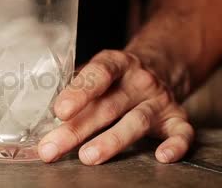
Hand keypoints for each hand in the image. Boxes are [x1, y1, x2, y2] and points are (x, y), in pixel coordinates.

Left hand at [39, 50, 193, 164]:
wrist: (161, 68)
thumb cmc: (116, 79)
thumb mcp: (96, 73)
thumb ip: (74, 88)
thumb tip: (40, 114)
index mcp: (116, 63)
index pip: (97, 74)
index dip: (78, 91)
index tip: (59, 111)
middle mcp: (139, 80)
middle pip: (108, 105)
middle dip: (77, 129)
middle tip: (52, 147)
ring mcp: (160, 99)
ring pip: (136, 121)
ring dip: (111, 140)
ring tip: (87, 157)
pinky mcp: (177, 118)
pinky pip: (181, 133)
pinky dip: (175, 145)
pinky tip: (161, 157)